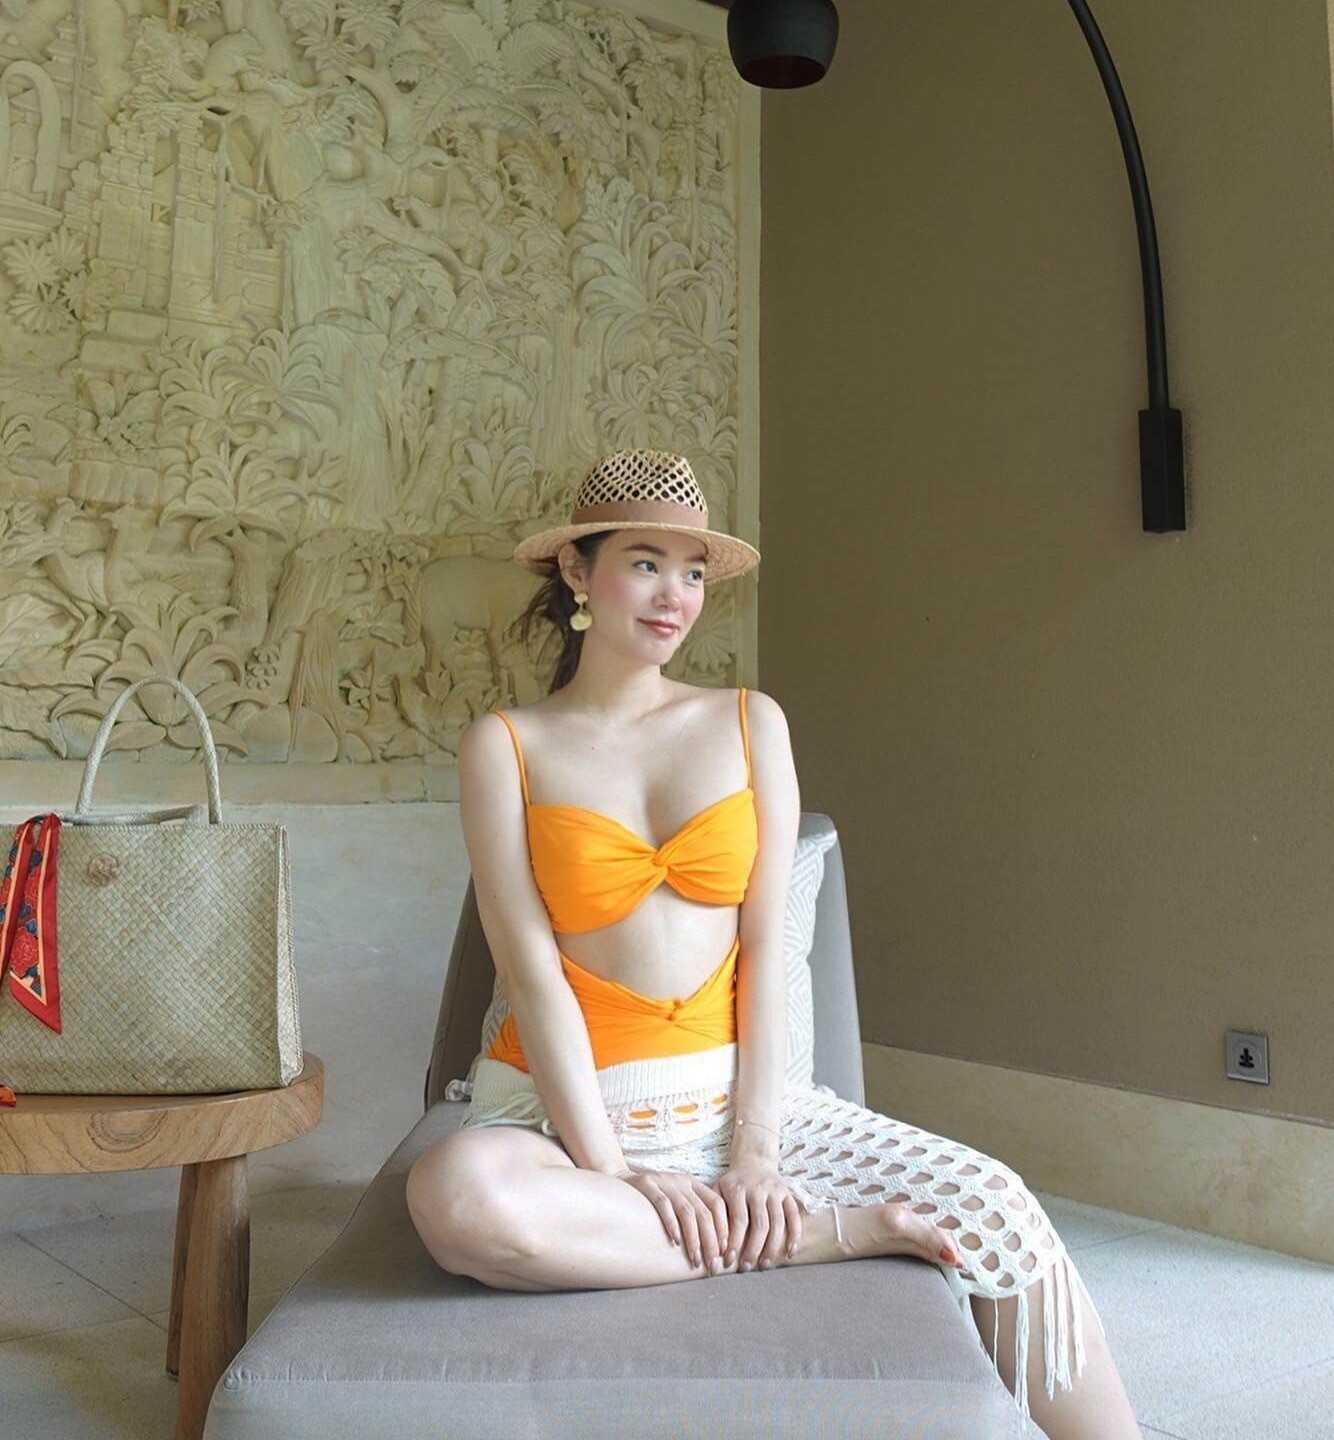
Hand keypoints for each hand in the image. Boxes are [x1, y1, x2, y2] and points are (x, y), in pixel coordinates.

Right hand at [617, 1168, 731, 1271]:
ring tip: (696, 1259)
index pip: (717, 1204)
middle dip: (712, 1241)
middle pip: (705, 1212)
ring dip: (694, 1239)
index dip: (724, 1228)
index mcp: (693, 1183)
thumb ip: (693, 1213)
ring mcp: (665, 1182)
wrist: (621, 1179)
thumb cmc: (653, 1198)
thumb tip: (715, 1247)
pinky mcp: (647, 1185)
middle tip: (713, 1265)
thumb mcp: (677, 1198)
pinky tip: (675, 1243)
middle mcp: (681, 1181)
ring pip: (687, 1212)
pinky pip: (663, 1205)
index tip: (725, 1252)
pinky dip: (672, 1224)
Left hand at [715, 1154, 808, 1270]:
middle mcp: (758, 1187)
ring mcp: (775, 1190)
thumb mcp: (718, 1190)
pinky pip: (794, 1216)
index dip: (735, 1242)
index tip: (729, 1261)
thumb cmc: (732, 1184)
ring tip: (764, 1265)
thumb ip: (715, 1214)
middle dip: (753, 1249)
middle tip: (746, 1268)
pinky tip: (789, 1253)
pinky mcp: (788, 1193)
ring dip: (772, 1247)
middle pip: (760, 1224)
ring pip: (778, 1222)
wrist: (753, 1162)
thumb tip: (715, 1245)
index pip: (738, 1219)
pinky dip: (795, 1236)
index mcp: (738, 1188)